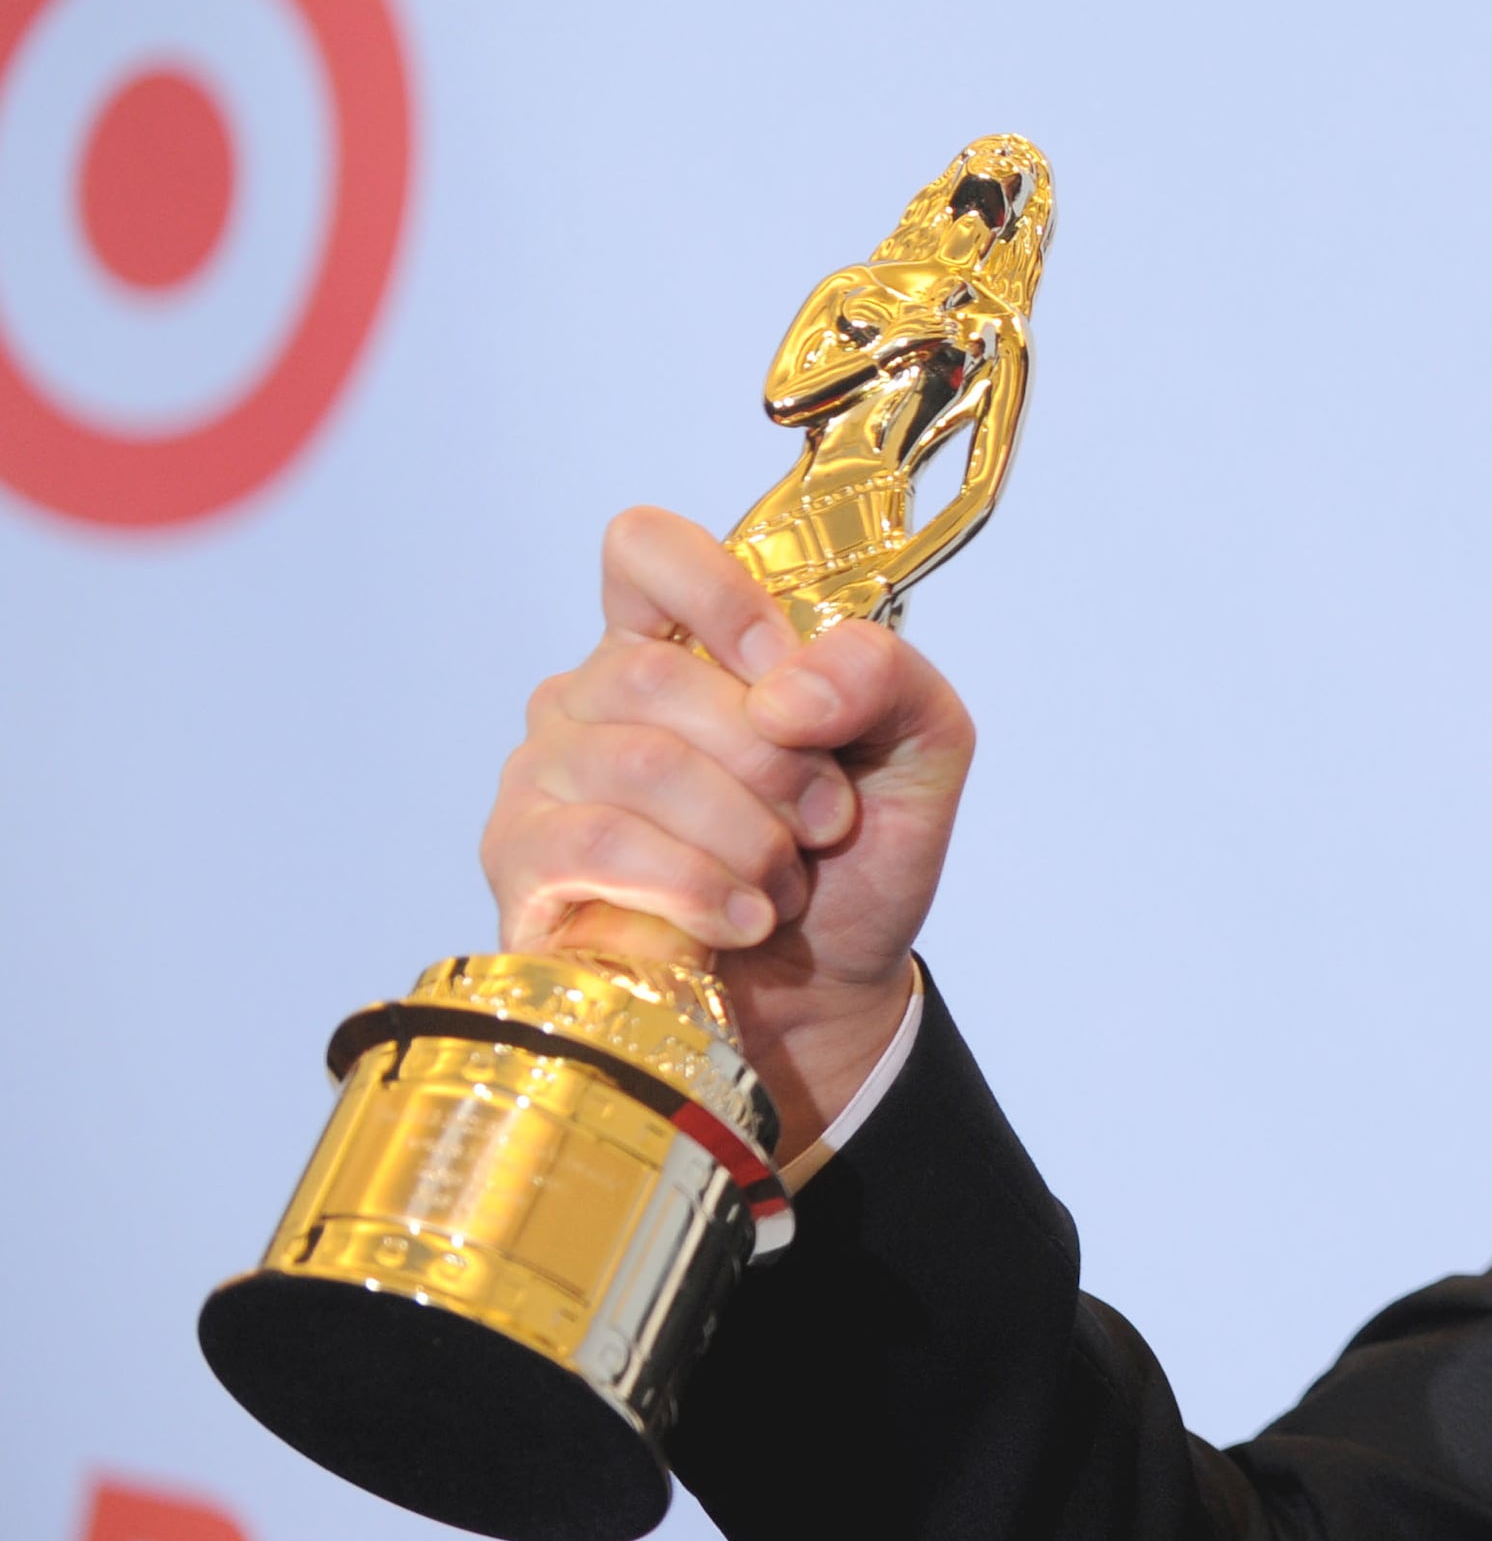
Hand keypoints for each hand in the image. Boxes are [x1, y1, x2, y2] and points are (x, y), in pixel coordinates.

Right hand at [480, 506, 976, 1139]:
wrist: (827, 990)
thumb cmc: (853, 859)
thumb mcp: (919, 748)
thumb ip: (885, 676)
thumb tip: (786, 687)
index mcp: (681, 641)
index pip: (645, 550)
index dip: (718, 598)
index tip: (784, 675)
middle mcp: (594, 696)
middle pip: (654, 671)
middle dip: (772, 760)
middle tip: (826, 822)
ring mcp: (545, 778)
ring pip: (635, 763)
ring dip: (744, 835)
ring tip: (784, 884)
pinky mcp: (524, 865)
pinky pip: (596, 847)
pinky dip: (692, 885)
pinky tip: (740, 918)